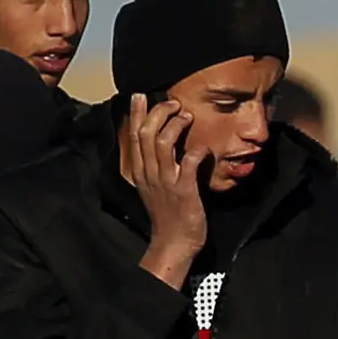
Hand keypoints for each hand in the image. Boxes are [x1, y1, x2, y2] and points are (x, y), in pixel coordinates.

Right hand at [120, 93, 208, 288]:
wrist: (174, 242)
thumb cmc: (168, 214)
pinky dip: (196, 150)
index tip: (140, 96)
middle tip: (173, 103)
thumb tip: (160, 144)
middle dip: (157, 113)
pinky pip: (187, 163)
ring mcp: (165, 181)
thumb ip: (153, 165)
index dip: (136, 114)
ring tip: (186, 116)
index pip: (133, 136)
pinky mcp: (183, 190)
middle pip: (145, 134)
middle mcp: (149, 173)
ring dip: (175, 126)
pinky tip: (203, 148)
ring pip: (162, 143)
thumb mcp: (152, 186)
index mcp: (141, 171)